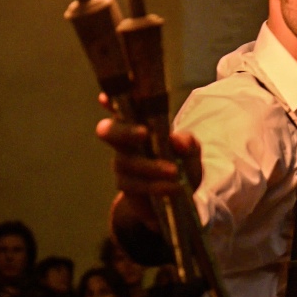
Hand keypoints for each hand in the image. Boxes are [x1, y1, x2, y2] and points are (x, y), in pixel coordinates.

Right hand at [96, 95, 202, 231]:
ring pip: (126, 161)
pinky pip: (134, 184)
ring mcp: (122, 164)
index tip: (105, 97)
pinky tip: (172, 188)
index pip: (121, 108)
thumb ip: (188, 143)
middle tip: (144, 133)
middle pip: (108, 131)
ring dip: (151, 166)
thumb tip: (176, 140)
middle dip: (123, 130)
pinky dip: (155, 185)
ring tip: (174, 172)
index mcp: (140, 124)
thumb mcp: (191, 152)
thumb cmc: (182, 164)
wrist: (180, 199)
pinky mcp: (126, 186)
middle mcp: (125, 141)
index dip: (110, 102)